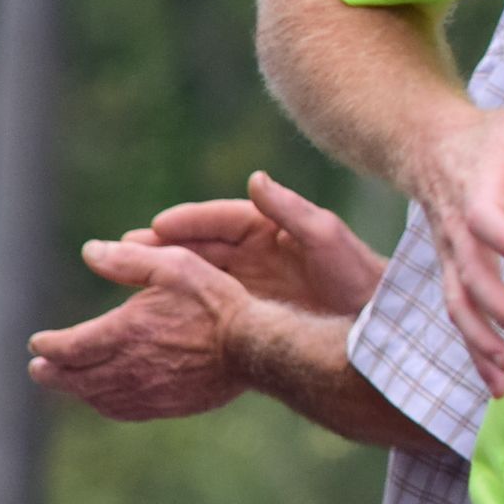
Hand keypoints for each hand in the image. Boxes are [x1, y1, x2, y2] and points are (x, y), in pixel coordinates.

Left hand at [26, 239, 252, 420]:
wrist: (252, 346)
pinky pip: (124, 410)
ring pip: (97, 397)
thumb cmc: (215, 301)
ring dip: (76, 390)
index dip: (49, 345)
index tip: (38, 342)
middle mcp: (128, 367)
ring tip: (66, 382)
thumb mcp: (173, 265)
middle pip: (75, 378)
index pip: (70, 347)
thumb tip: (89, 251)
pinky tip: (104, 398)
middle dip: (52, 373)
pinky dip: (104, 404)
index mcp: (124, 332)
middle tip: (37, 369)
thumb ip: (128, 260)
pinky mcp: (166, 405)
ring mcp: (147, 391)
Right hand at [143, 170, 383, 316]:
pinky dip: (183, 301)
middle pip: (202, 243)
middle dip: (163, 244)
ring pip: (200, 271)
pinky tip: (155, 311)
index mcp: (275, 228)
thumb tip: (254, 178)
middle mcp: (260, 250)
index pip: (223, 218)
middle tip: (122, 248)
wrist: (380, 325)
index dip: (189, 221)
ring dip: (165, 270)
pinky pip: (211, 301)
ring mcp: (255, 280)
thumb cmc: (360, 277)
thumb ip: (291, 210)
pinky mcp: (255, 308)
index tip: (156, 225)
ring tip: (124, 273)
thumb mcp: (327, 239)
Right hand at [402, 93, 503, 393]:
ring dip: (480, 341)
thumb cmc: (488, 137)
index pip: (485, 219)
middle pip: (469, 275)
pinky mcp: (454, 276)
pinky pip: (460, 319)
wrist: (427, 149)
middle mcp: (456, 231)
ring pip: (458, 306)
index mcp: (475, 191)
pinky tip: (497, 386)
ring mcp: (450, 258)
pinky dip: (475, 354)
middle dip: (497, 308)